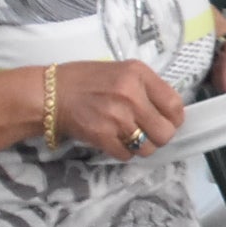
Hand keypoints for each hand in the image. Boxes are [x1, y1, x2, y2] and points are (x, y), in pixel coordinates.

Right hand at [51, 58, 183, 160]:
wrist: (50, 93)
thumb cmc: (86, 80)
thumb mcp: (121, 71)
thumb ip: (146, 87)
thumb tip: (169, 111)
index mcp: (138, 75)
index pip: (175, 105)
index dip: (174, 118)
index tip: (166, 120)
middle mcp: (131, 95)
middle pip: (165, 132)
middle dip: (159, 136)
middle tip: (147, 132)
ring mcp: (117, 117)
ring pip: (148, 148)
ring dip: (141, 146)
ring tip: (129, 136)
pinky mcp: (102, 136)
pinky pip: (127, 155)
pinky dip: (123, 152)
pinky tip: (113, 140)